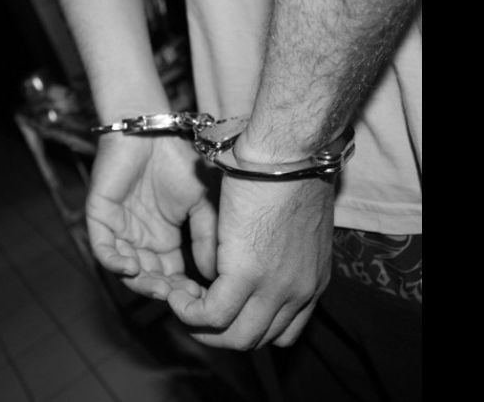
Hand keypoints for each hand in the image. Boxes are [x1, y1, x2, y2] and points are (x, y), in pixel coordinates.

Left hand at [86, 133, 217, 299]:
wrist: (154, 131)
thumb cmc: (179, 162)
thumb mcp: (204, 204)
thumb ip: (208, 237)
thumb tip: (218, 273)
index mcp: (164, 240)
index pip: (172, 275)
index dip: (184, 289)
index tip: (201, 300)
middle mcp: (140, 240)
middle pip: (149, 278)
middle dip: (164, 291)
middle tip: (180, 300)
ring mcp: (119, 230)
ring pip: (125, 269)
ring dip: (141, 282)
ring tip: (160, 289)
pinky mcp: (100, 217)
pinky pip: (103, 248)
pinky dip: (115, 262)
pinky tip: (132, 267)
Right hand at [167, 174, 334, 348]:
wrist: (288, 151)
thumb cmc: (288, 169)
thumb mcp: (290, 219)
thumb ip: (271, 244)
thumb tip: (241, 251)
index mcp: (312, 279)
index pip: (284, 329)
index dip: (249, 324)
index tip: (225, 308)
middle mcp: (299, 292)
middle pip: (257, 338)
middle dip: (222, 333)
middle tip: (195, 312)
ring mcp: (275, 288)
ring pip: (235, 336)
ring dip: (203, 328)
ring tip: (182, 304)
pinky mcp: (246, 276)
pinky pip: (211, 315)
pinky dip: (188, 312)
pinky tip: (176, 294)